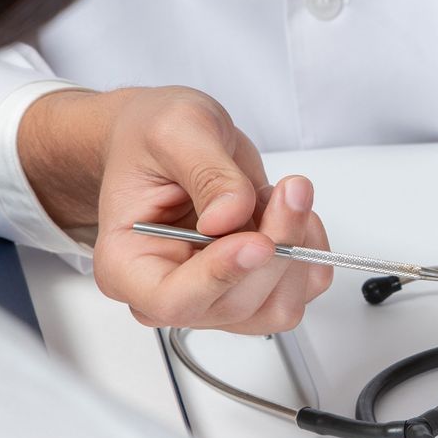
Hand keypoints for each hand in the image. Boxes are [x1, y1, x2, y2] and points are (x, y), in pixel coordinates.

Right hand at [19, 87, 330, 333]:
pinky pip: (303, 287)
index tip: (257, 241)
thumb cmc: (151, 140)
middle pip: (235, 304)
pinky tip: (288, 211)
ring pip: (276, 306)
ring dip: (296, 248)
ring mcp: (216, 294)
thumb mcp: (175, 131)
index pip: (172, 300)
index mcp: (126, 264)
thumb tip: (230, 215)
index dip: (220, 278)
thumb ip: (207, 173)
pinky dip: (311, 247)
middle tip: (291, 189)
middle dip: (275, 246)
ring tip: (277, 195)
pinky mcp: (255, 285)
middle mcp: (170, 291)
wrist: (170, 142)